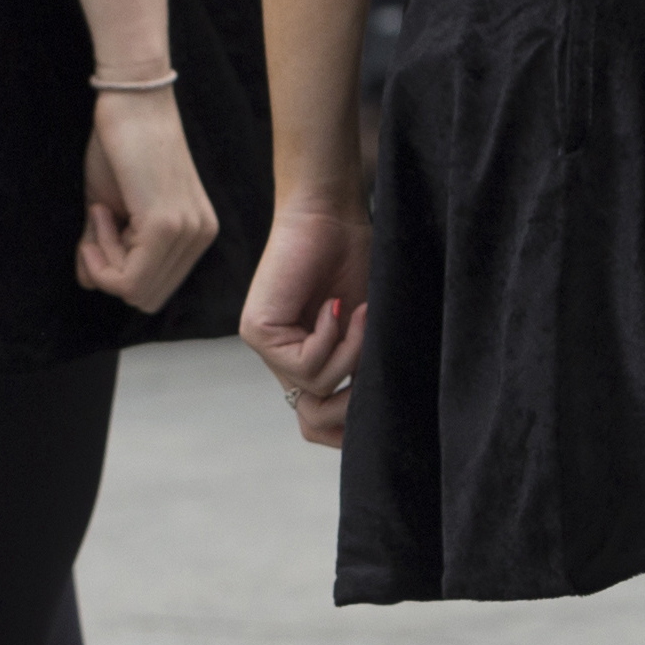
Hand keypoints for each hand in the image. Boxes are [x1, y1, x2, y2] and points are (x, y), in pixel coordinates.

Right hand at [80, 84, 219, 313]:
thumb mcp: (108, 207)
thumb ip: (104, 248)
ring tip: (98, 211)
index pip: (154, 289)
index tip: (99, 223)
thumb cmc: (118, 146)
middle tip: (95, 221)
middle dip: (110, 271)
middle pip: (146, 298)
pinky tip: (97, 212)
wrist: (129, 98)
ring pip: (136, 291)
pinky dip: (101, 256)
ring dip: (103, 260)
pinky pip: (128, 277)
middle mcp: (201, 236)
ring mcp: (188, 232)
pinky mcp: (167, 225)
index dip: (116, 270)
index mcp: (196, 233)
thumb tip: (89, 283)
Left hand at [239, 193, 372, 449]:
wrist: (335, 214)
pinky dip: (332, 338)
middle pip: (313, 423)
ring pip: (316, 390)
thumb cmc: (358, 262)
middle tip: (377, 358)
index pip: (318, 425)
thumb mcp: (372, 334)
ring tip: (363, 315)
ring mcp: (267, 348)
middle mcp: (282, 361)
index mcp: (308, 364)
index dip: (351, 430)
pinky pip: (305, 366)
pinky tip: (336, 304)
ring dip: (352, 354)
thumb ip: (369, 374)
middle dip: (355, 402)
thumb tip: (382, 425)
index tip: (387, 400)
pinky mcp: (256, 332)